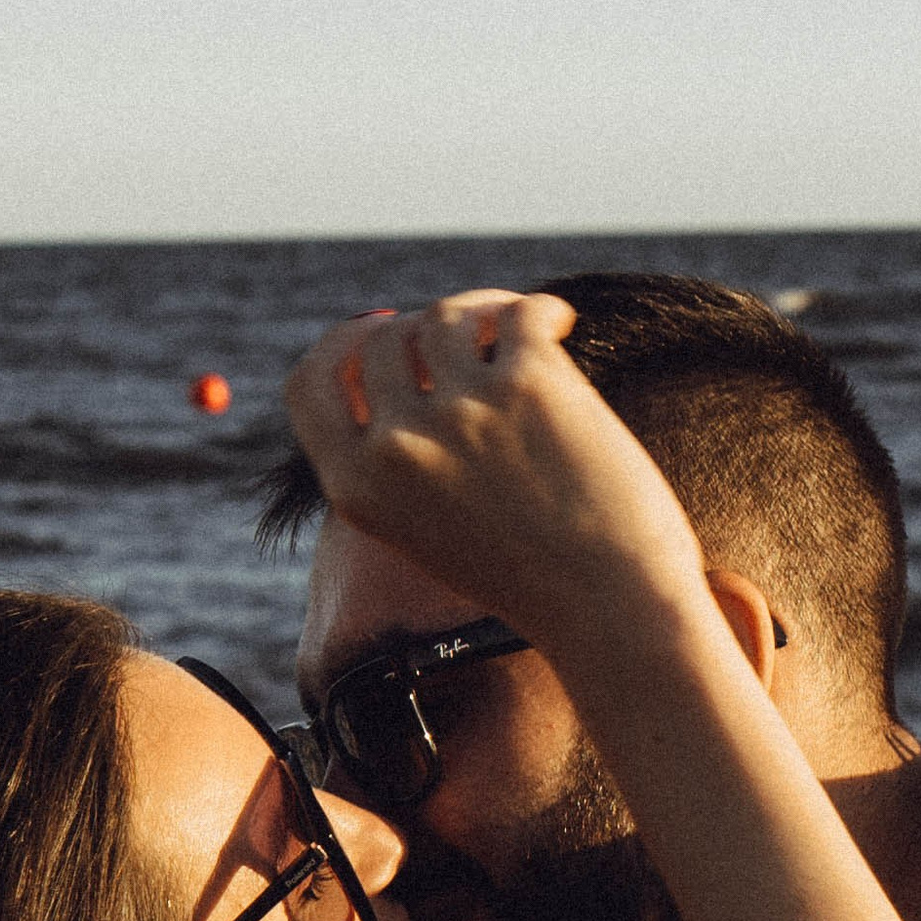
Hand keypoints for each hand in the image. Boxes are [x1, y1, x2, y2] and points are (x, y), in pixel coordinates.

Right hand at [282, 295, 706, 642]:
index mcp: (357, 490)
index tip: (381, 326)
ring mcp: (459, 411)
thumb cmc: (534, 580)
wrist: (610, 611)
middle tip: (475, 338)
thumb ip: (402, 463)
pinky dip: (541, 309)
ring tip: (521, 331)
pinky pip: (518, 313)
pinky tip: (562, 324)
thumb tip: (412, 359)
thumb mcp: (429, 531)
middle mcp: (397, 448)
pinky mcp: (527, 384)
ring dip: (483, 314)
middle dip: (425, 329)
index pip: (310, 385)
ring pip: (447, 317)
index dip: (344, 344)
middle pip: (385, 339)